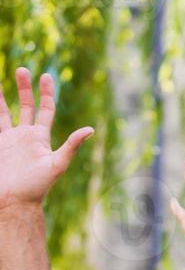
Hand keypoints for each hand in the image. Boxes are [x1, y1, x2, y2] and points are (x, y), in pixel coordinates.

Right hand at [0, 69, 93, 212]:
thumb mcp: (57, 164)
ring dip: (1, 96)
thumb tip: (90, 129)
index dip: (47, 93)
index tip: (46, 76)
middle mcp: (26, 136)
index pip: (46, 110)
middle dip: (25, 88)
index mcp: (41, 138)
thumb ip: (72, 146)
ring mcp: (10, 140)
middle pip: (26, 106)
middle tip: (22, 69)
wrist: (15, 200)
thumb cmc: (37, 186)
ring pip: (4, 112)